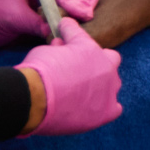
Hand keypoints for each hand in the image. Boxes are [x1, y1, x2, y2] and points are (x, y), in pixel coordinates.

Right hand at [19, 21, 122, 136]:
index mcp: (90, 49)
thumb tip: (59, 44)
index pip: (82, 38)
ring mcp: (109, 90)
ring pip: (113, 84)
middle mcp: (106, 67)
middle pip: (110, 59)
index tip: (63, 38)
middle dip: (97, 60)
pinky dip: (104, 108)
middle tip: (79, 67)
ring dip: (101, 85)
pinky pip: (114, 109)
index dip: (71, 38)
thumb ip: (58, 48)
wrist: (35, 99)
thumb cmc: (37, 73)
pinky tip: (91, 109)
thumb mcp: (45, 50)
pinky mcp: (107, 111)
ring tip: (80, 92)